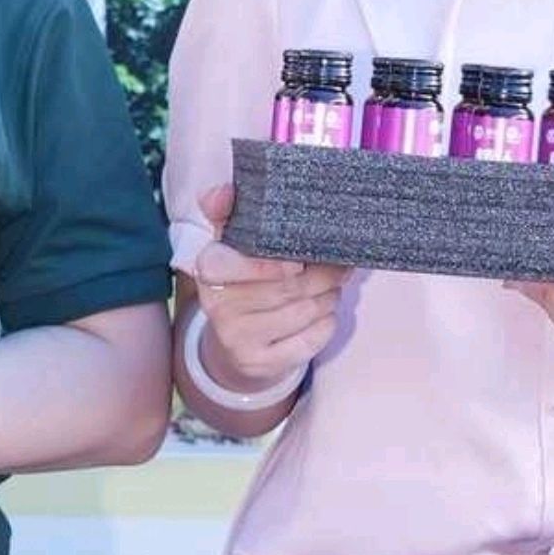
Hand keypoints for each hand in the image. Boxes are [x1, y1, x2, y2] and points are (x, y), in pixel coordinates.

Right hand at [188, 185, 347, 393]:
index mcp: (211, 269)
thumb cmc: (244, 281)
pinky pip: (308, 341)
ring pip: (301, 312)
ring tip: (334, 287)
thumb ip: (228, 212)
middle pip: (284, 287)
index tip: (295, 262)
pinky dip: (326, 325)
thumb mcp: (231, 244)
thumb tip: (220, 191)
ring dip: (328, 297)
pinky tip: (325, 314)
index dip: (265, 265)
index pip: (231, 264)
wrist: (236, 344)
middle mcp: (219, 306)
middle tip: (342, 264)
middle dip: (322, 274)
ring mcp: (237, 338)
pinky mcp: (258, 363)